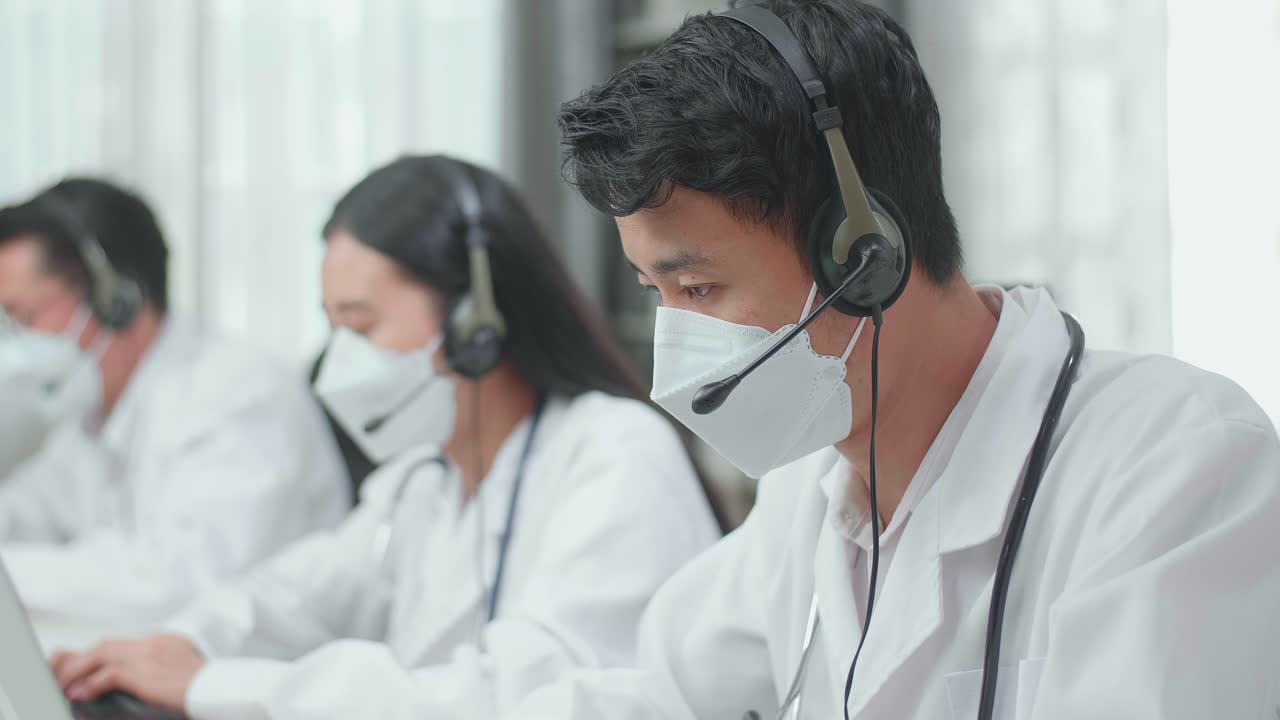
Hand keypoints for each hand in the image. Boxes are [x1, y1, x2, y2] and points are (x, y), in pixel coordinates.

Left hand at [49, 634, 204, 711]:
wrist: (223, 689)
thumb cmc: (205, 688)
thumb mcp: (180, 672)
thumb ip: (156, 670)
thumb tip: (129, 683)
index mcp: (161, 642)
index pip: (118, 644)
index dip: (92, 657)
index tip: (76, 669)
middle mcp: (152, 644)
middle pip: (103, 645)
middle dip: (77, 661)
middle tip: (60, 677)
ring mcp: (150, 656)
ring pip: (100, 655)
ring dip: (77, 672)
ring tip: (63, 687)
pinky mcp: (147, 673)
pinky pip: (110, 674)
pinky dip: (92, 683)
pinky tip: (82, 694)